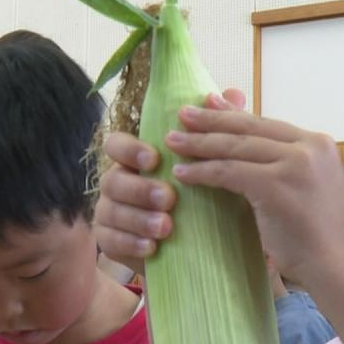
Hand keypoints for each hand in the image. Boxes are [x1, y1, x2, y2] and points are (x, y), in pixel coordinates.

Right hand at [94, 89, 246, 273]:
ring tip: (166, 226)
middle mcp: (118, 183)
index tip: (154, 158)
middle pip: (112, 179)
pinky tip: (152, 248)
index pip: (117, 144)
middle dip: (139, 189)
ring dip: (139, 219)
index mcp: (135, 161)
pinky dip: (131, 244)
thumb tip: (233, 94)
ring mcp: (112, 214)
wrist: (199, 249)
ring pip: (110, 212)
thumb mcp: (214, 166)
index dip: (130, 149)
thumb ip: (219, 130)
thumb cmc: (201, 200)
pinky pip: (111, 243)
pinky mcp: (113, 244)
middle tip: (168, 197)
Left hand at [166, 100, 343, 283]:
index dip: (233, 114)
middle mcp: (310, 146)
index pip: (266, 124)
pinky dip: (203, 172)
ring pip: (236, 147)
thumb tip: (245, 152)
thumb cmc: (320, 237)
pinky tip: (183, 173)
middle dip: (211, 120)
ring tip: (173, 141)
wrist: (339, 267)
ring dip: (199, 144)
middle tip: (182, 114)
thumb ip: (281, 166)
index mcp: (319, 143)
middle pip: (249, 128)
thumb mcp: (304, 189)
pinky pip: (229, 172)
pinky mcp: (277, 185)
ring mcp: (296, 163)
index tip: (208, 103)